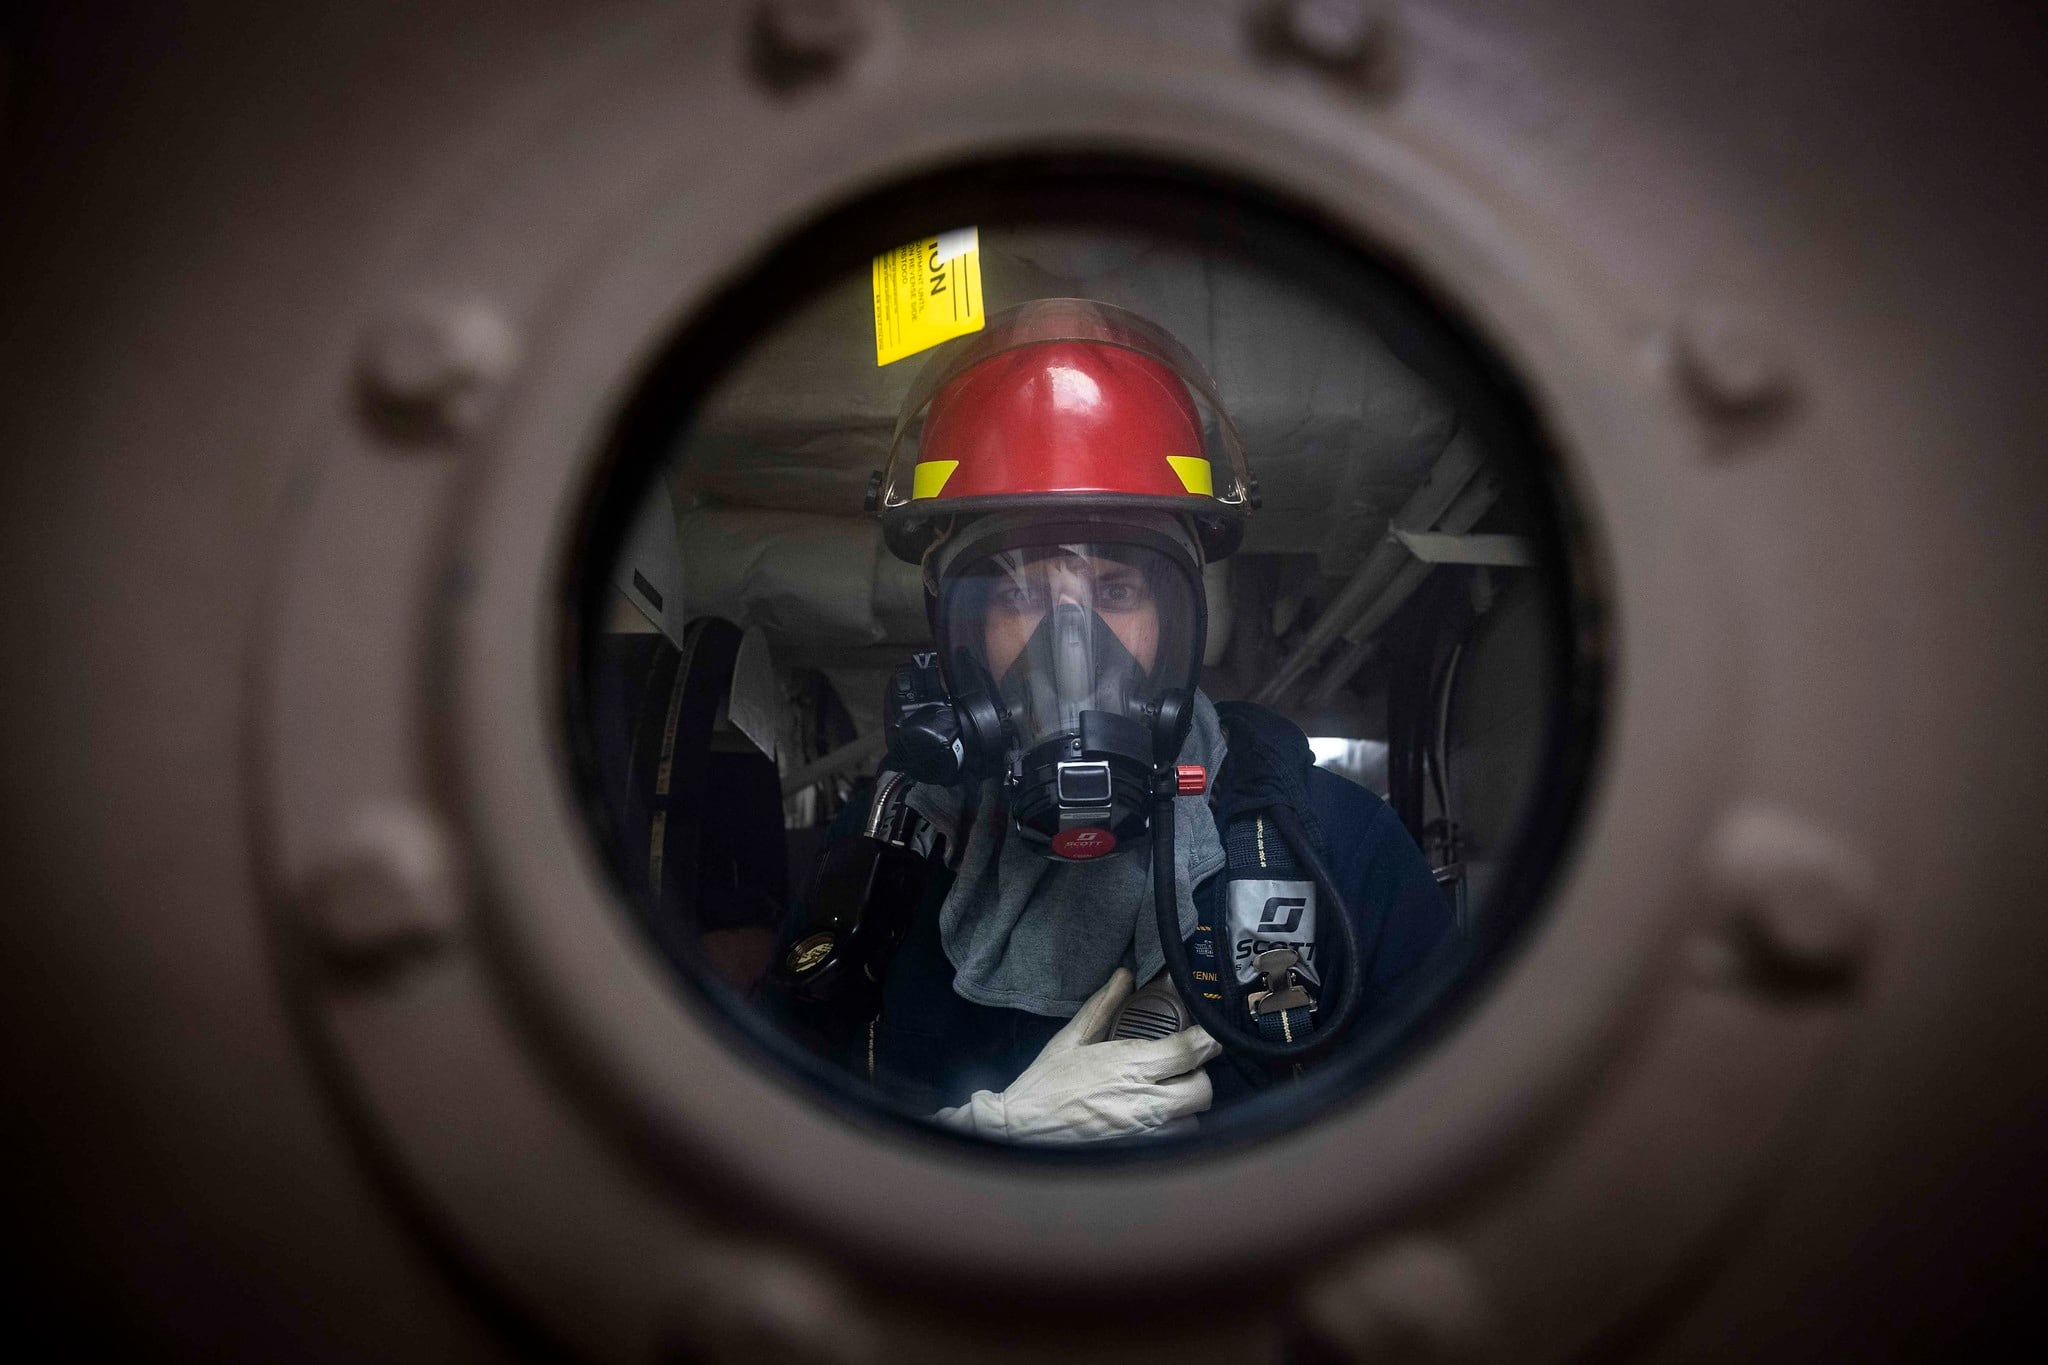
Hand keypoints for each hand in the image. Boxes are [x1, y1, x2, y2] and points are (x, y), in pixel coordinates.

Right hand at [933, 968, 1221, 1142]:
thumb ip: (1103, 1005)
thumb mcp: (1071, 1038)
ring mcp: (1144, 1132)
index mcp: (1128, 1065)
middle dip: (1199, 1075)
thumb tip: (1125, 975)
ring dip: (1187, 1104)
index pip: (1189, 1051)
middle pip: (1202, 1089)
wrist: (1020, 1130)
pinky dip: (1174, 1127)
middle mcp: (1143, 1101)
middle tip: (1185, 1066)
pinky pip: (1175, 1139)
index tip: (1208, 1033)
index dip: (1207, 1039)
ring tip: (1168, 1093)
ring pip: (1194, 1118)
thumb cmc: (1044, 1083)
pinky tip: (1155, 1116)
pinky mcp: (1139, 1153)